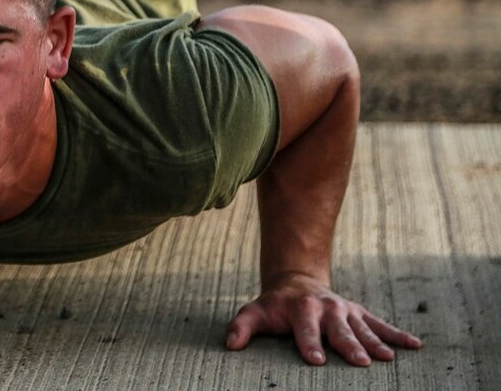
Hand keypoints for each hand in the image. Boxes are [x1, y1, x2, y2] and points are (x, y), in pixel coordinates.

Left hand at [225, 272, 421, 365]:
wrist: (296, 282)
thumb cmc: (274, 306)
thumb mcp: (254, 312)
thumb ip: (241, 327)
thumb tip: (230, 345)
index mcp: (301, 309)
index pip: (305, 329)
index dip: (309, 343)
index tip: (316, 360)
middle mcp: (326, 309)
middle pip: (339, 330)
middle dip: (348, 345)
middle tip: (359, 361)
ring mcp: (346, 311)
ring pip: (363, 328)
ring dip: (376, 343)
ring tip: (387, 358)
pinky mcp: (360, 314)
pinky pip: (381, 324)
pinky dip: (398, 334)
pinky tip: (416, 345)